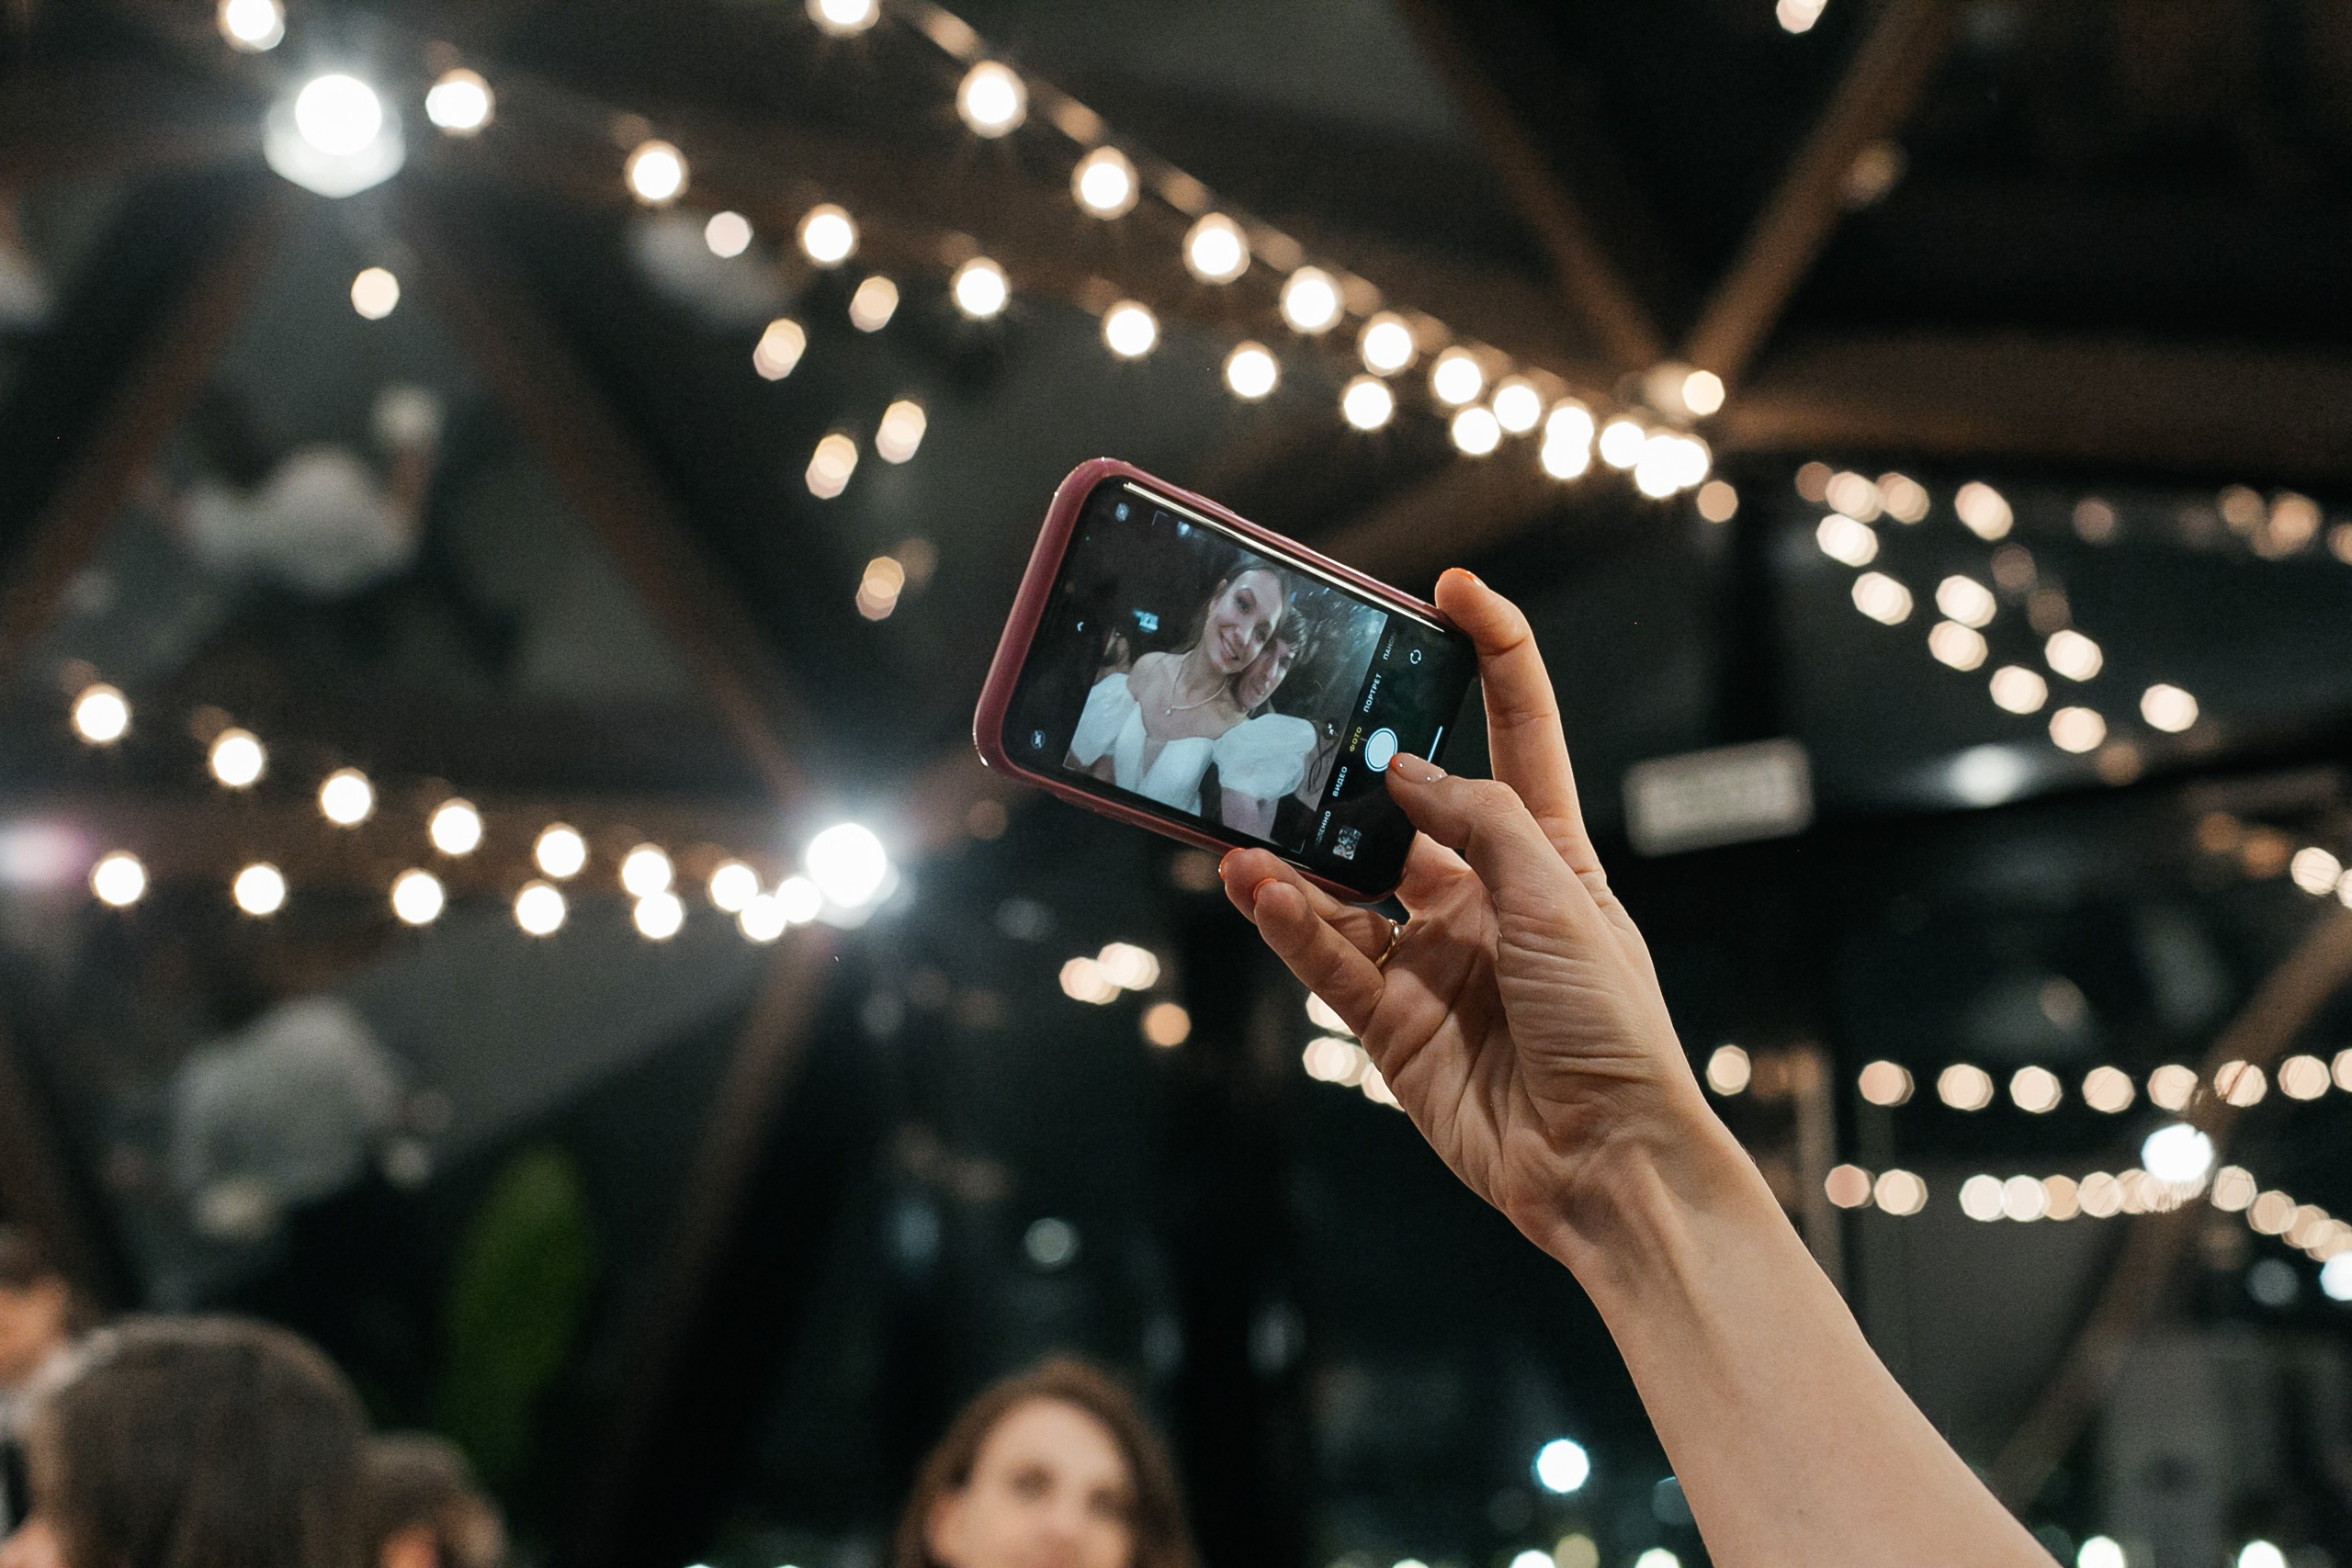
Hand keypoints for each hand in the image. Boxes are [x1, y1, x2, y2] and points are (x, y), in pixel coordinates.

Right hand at [1218, 570, 1722, 1262]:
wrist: (1603, 1161)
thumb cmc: (1610, 1025)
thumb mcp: (1558, 897)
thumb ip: (1478, 822)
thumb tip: (1405, 769)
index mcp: (1548, 854)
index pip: (1517, 731)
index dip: (1492, 655)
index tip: (1452, 590)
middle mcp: (1485, 897)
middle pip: (1407, 810)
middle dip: (1353, 772)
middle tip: (1295, 731)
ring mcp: (1434, 958)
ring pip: (1348, 888)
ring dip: (1296, 861)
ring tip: (1242, 832)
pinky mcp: (1393, 1023)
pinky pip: (1331, 958)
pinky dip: (1294, 926)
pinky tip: (1265, 893)